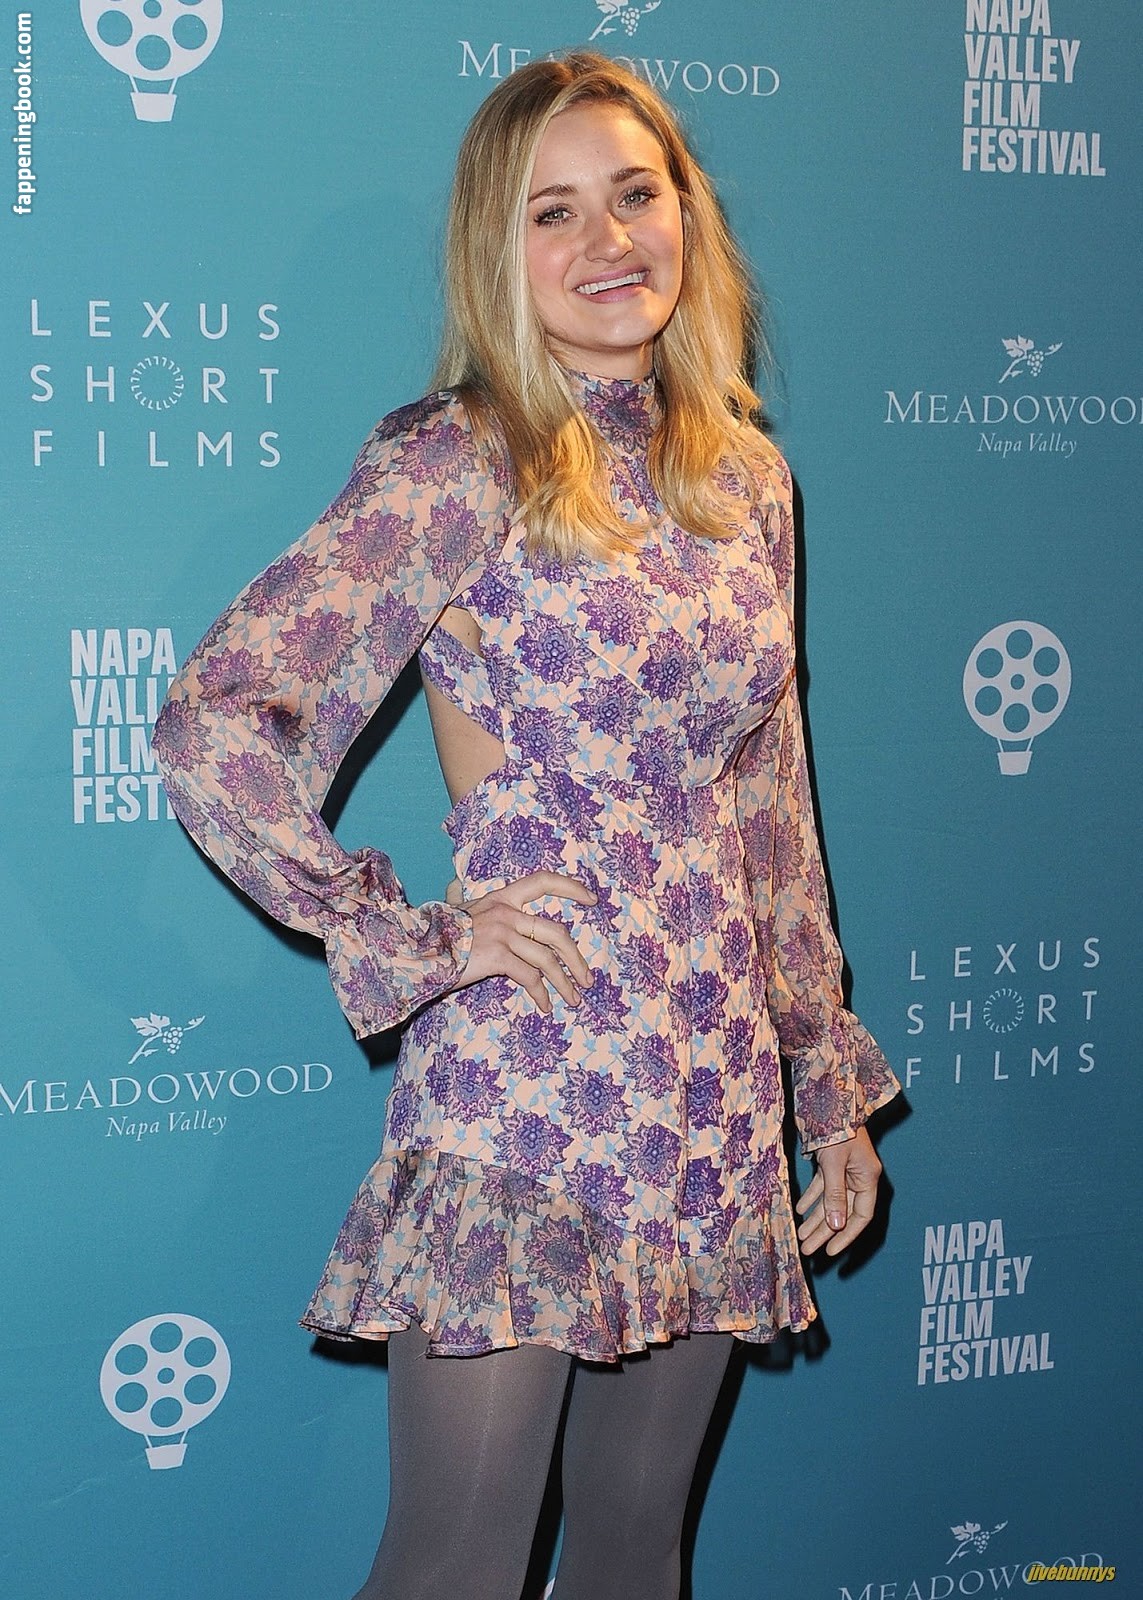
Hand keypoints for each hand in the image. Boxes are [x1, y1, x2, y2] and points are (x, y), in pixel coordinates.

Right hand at [447, 870, 596, 1013]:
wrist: (415, 948)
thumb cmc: (434, 933)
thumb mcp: (455, 909)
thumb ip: (461, 899)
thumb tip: (454, 887)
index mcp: (501, 898)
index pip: (543, 882)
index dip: (571, 888)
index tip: (592, 900)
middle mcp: (505, 912)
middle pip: (556, 932)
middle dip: (576, 959)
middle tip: (587, 978)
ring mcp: (502, 934)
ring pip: (547, 959)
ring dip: (565, 982)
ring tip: (573, 998)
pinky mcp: (496, 957)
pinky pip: (529, 977)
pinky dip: (541, 994)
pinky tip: (545, 1006)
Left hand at [795, 1127, 882, 1256]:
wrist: (830, 1097)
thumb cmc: (836, 1127)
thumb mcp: (834, 1163)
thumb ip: (835, 1194)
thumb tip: (836, 1225)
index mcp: (868, 1177)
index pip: (861, 1216)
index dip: (846, 1235)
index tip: (830, 1251)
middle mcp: (859, 1175)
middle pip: (843, 1211)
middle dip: (825, 1232)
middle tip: (807, 1249)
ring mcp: (846, 1168)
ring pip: (831, 1200)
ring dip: (816, 1218)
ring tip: (801, 1235)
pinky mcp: (833, 1160)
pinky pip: (824, 1184)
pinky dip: (812, 1197)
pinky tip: (800, 1209)